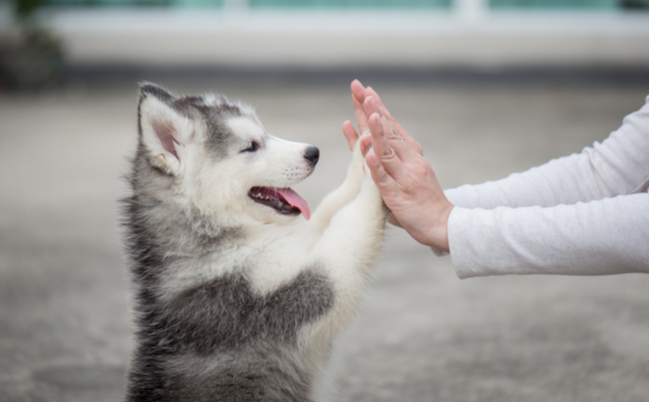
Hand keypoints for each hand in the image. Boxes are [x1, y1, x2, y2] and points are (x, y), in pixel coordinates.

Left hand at [344, 80, 453, 251]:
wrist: (444, 224)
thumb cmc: (422, 200)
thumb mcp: (406, 174)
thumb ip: (388, 159)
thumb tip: (368, 144)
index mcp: (411, 154)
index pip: (391, 126)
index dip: (377, 108)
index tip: (365, 90)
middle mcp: (409, 160)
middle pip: (387, 131)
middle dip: (372, 109)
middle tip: (360, 88)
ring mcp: (404, 177)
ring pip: (387, 150)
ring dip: (376, 130)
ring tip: (367, 111)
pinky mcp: (398, 195)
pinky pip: (384, 179)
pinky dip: (375, 166)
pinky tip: (367, 154)